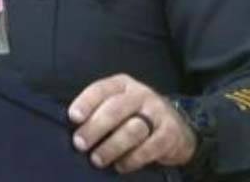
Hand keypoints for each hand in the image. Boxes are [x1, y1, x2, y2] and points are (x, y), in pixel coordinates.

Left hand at [67, 73, 196, 173]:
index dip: (86, 103)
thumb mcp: (117, 104)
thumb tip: (74, 127)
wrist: (176, 126)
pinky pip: (150, 147)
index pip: (101, 89)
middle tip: (80, 144)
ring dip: (112, 147)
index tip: (73, 118)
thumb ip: (98, 110)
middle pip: (115, 109)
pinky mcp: (171, 132)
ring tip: (97, 160)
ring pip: (132, 129)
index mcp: (122, 84)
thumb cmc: (134, 116)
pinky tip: (121, 166)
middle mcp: (141, 94)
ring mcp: (158, 112)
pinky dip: (133, 158)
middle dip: (95, 128)